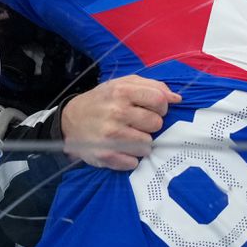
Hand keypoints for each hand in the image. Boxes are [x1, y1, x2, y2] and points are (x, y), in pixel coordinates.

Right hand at [58, 75, 179, 169]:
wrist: (70, 120)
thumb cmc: (103, 101)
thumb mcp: (122, 84)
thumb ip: (151, 86)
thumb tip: (176, 98)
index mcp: (121, 91)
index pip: (159, 101)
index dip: (161, 107)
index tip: (153, 110)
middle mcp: (116, 112)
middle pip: (156, 124)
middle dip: (151, 125)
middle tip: (137, 123)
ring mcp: (110, 136)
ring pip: (147, 145)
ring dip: (142, 143)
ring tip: (129, 136)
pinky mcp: (106, 156)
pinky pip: (134, 162)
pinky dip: (130, 158)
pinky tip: (121, 149)